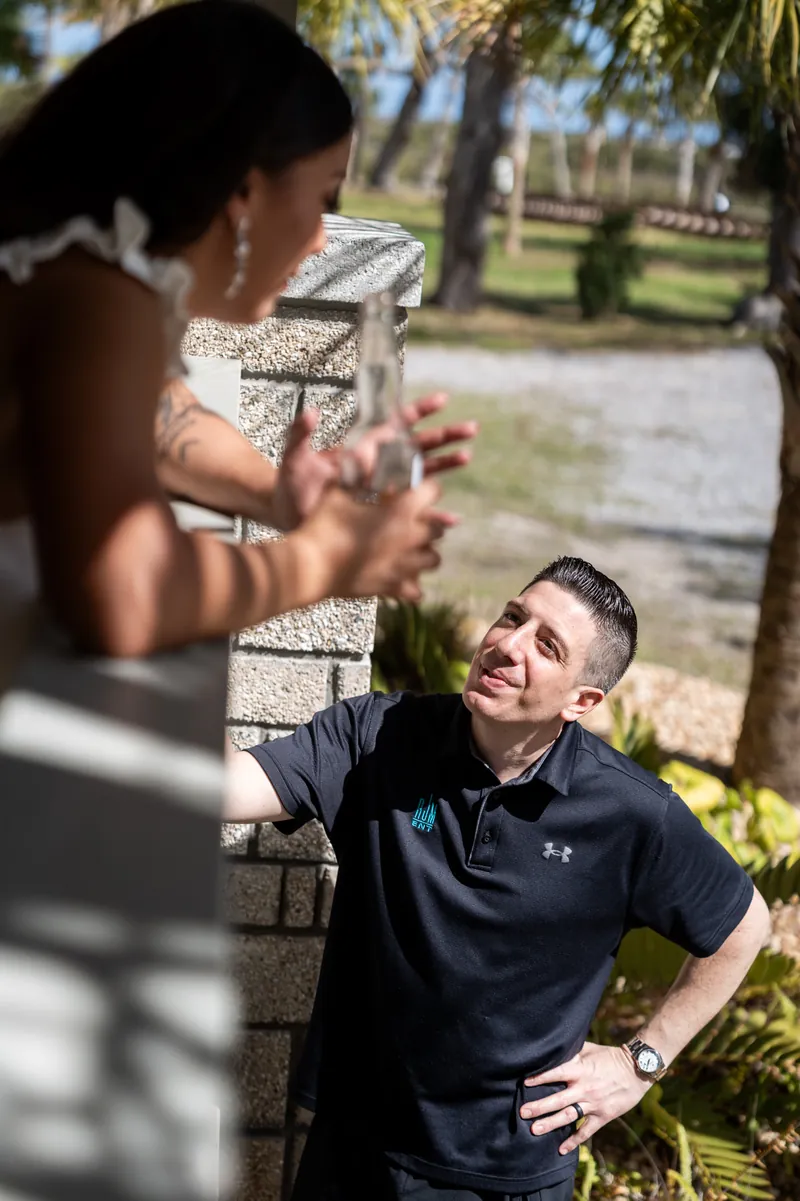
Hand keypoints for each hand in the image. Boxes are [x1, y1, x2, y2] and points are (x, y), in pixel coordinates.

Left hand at [270, 393, 476, 529]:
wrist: (287, 518)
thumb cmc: (289, 486)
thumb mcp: (293, 458)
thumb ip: (300, 434)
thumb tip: (310, 411)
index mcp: (361, 448)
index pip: (394, 425)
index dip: (418, 411)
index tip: (442, 399)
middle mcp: (376, 467)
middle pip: (417, 446)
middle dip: (444, 435)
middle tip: (471, 428)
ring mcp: (381, 490)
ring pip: (421, 475)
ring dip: (444, 466)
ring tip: (467, 457)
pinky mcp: (382, 514)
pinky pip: (411, 512)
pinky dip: (432, 513)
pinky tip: (450, 519)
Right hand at [294, 478, 455, 602]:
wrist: (310, 565)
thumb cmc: (324, 523)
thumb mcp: (341, 490)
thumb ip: (361, 473)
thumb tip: (368, 453)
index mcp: (401, 510)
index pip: (432, 491)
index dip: (424, 488)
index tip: (414, 490)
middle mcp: (410, 537)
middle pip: (439, 528)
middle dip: (428, 522)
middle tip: (411, 520)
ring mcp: (404, 565)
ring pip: (433, 559)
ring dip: (425, 552)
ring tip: (410, 550)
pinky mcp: (392, 587)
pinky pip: (415, 591)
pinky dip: (412, 585)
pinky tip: (401, 578)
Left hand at [520, 1042, 650, 1155]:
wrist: (637, 1069)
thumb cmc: (610, 1056)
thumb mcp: (590, 1049)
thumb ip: (572, 1053)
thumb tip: (553, 1050)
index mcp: (580, 1069)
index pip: (555, 1074)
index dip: (540, 1078)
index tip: (524, 1084)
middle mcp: (584, 1088)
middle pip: (558, 1099)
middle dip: (539, 1107)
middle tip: (522, 1113)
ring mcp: (594, 1103)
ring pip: (568, 1116)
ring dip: (550, 1124)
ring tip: (534, 1130)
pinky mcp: (603, 1115)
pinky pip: (587, 1130)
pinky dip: (575, 1141)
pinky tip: (562, 1149)